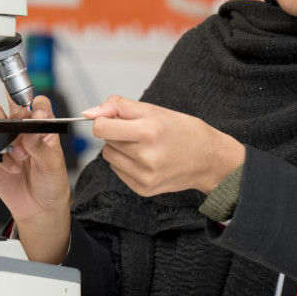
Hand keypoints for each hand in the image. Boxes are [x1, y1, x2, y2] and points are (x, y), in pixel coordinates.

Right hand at [0, 95, 70, 263]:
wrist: (39, 210)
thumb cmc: (52, 184)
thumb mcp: (53, 163)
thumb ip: (40, 143)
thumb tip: (31, 124)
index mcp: (43, 128)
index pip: (38, 104)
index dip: (34, 103)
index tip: (34, 112)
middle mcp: (25, 132)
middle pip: (13, 107)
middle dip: (15, 115)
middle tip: (21, 129)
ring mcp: (8, 143)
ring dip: (6, 135)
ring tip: (20, 154)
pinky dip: (1, 157)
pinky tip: (13, 168)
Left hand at [82, 95, 244, 196]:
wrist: (209, 159)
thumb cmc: (183, 130)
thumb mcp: (154, 109)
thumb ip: (118, 106)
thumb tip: (87, 113)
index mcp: (150, 131)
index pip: (101, 127)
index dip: (104, 120)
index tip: (116, 118)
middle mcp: (147, 156)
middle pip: (106, 141)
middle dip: (117, 133)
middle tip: (140, 132)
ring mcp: (145, 176)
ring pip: (109, 156)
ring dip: (120, 148)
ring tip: (143, 146)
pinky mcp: (143, 189)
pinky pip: (118, 170)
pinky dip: (127, 163)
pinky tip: (147, 160)